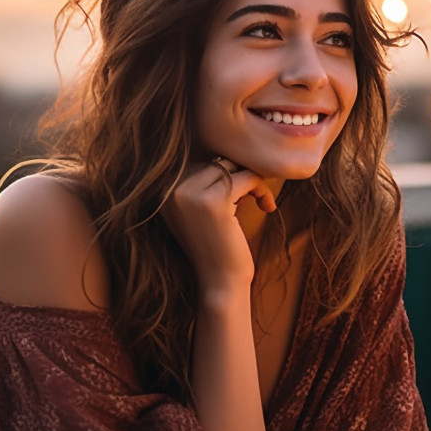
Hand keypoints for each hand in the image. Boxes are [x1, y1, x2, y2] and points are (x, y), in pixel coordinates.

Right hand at [163, 158, 275, 294]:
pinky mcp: (212, 202)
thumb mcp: (202, 211)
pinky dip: (260, 189)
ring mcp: (189, 194)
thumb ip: (204, 181)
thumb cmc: (217, 248)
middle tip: (257, 198)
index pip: (202, 163)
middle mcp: (171, 189)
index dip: (228, 174)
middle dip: (242, 176)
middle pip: (216, 161)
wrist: (220, 284)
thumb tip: (228, 147)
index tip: (244, 195)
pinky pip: (245, 178)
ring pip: (232, 167)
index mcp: (164, 191)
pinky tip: (267, 207)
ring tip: (262, 202)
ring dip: (253, 181)